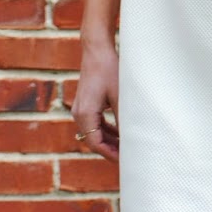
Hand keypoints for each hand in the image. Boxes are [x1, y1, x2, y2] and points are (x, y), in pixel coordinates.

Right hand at [70, 43, 119, 163]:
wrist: (97, 50)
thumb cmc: (109, 70)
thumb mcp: (120, 97)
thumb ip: (123, 119)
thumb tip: (132, 138)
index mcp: (85, 114)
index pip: (95, 143)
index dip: (110, 154)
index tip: (125, 161)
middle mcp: (79, 113)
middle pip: (94, 140)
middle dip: (111, 150)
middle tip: (129, 158)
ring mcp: (81, 109)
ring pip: (95, 132)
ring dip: (110, 140)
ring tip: (128, 148)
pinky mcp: (86, 104)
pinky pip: (96, 123)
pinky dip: (108, 130)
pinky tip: (122, 133)